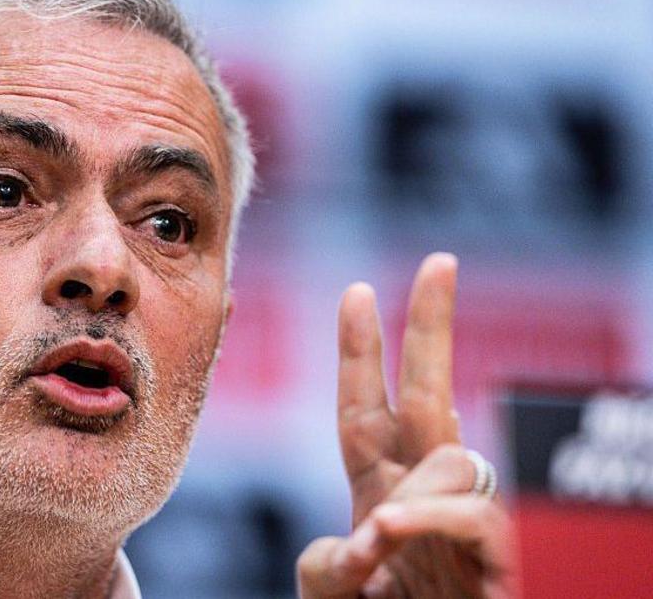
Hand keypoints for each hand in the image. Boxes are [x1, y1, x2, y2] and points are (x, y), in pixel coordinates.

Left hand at [297, 253, 517, 597]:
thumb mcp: (334, 589)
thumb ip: (329, 563)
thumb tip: (361, 542)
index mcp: (376, 490)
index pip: (365, 411)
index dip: (360, 353)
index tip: (357, 292)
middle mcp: (421, 493)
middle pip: (428, 397)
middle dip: (432, 329)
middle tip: (439, 262)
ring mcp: (463, 521)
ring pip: (455, 461)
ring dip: (415, 490)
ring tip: (383, 534)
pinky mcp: (499, 558)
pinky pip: (474, 517)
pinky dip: (430, 518)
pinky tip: (391, 528)